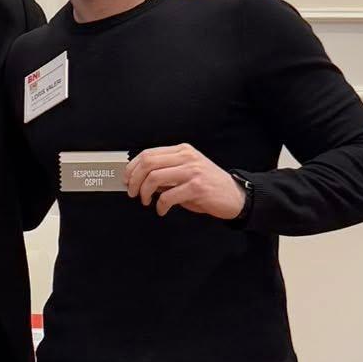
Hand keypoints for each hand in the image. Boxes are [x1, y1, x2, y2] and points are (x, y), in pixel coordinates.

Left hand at [126, 144, 244, 218]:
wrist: (234, 196)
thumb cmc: (208, 186)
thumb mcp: (186, 173)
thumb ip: (166, 172)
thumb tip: (140, 178)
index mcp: (183, 151)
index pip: (148, 153)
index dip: (132, 167)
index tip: (127, 179)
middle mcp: (187, 157)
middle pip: (147, 163)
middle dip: (134, 180)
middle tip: (133, 192)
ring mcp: (192, 171)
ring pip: (154, 177)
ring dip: (144, 193)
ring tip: (146, 201)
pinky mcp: (197, 187)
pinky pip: (167, 196)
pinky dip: (160, 206)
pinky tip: (162, 210)